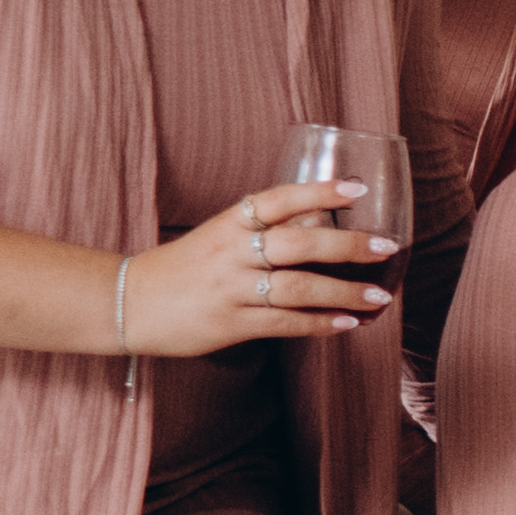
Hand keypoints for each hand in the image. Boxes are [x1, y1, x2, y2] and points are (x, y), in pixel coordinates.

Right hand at [117, 179, 393, 354]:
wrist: (129, 302)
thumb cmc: (182, 267)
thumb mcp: (218, 236)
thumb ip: (261, 230)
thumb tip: (317, 222)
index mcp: (230, 222)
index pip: (279, 199)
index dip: (319, 192)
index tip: (358, 190)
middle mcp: (233, 252)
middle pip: (298, 243)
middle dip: (347, 246)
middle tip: (386, 246)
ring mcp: (232, 289)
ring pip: (298, 288)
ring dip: (344, 293)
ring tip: (379, 296)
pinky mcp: (231, 324)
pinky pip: (284, 323)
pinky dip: (319, 324)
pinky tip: (348, 324)